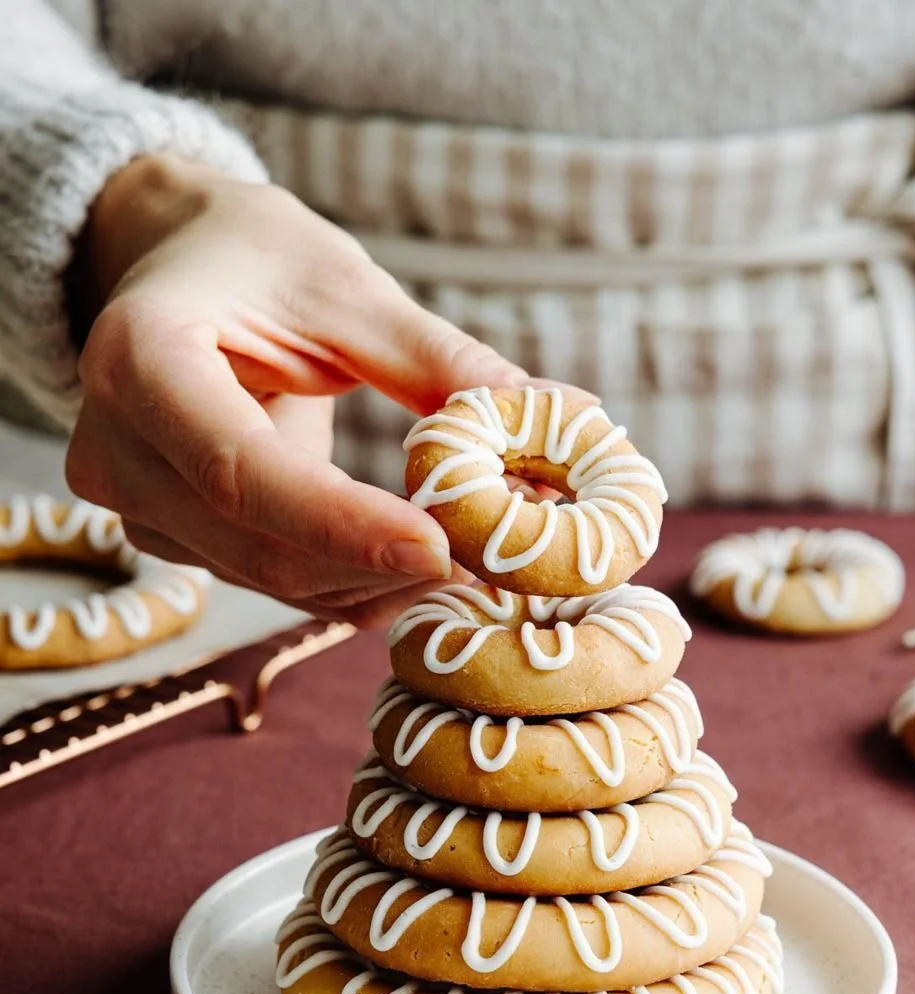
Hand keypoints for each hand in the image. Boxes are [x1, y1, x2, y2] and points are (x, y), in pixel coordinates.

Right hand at [66, 154, 532, 624]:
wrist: (175, 268)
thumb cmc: (257, 259)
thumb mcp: (349, 290)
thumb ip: (444, 365)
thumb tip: (565, 419)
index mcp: (141, 359)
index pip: (243, 472)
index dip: (346, 525)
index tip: (447, 549)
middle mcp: (118, 448)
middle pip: (260, 546)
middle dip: (384, 564)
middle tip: (498, 559)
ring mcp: (137, 505)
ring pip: (273, 580)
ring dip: (379, 582)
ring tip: (474, 553)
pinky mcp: (173, 538)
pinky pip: (273, 583)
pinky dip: (354, 583)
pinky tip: (419, 560)